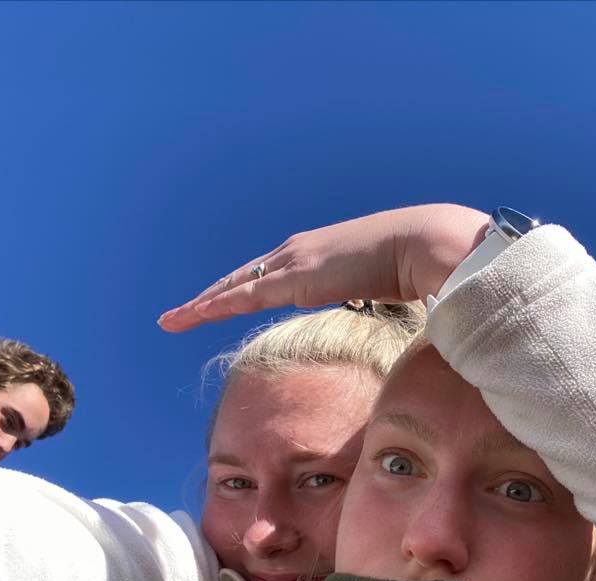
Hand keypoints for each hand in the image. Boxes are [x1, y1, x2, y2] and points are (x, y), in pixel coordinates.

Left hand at [158, 204, 488, 331]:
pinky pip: (240, 298)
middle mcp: (297, 253)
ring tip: (172, 320)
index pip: (271, 274)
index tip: (226, 301)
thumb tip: (397, 309)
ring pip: (233, 287)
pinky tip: (187, 318)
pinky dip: (210, 308)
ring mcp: (291, 263)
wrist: (423, 245)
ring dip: (201, 304)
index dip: (245, 288)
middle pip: (242, 278)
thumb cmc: (419, 264)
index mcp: (318, 253)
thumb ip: (383, 294)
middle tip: (182, 312)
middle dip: (212, 295)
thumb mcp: (391, 282)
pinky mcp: (292, 280)